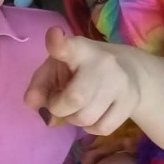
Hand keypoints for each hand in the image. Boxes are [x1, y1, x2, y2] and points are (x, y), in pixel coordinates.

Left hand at [24, 27, 142, 134]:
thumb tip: (32, 104)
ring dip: (73, 120)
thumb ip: (39, 85)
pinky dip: (90, 128)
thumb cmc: (81, 69)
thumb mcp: (56, 68)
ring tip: (75, 109)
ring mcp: (120, 83)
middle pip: (74, 98)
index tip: (54, 35)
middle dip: (58, 108)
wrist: (130, 71)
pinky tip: (92, 115)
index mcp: (79, 50)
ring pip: (86, 117)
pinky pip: (102, 128)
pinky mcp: (131, 101)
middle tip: (58, 103)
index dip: (57, 43)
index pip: (68, 47)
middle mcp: (102, 64)